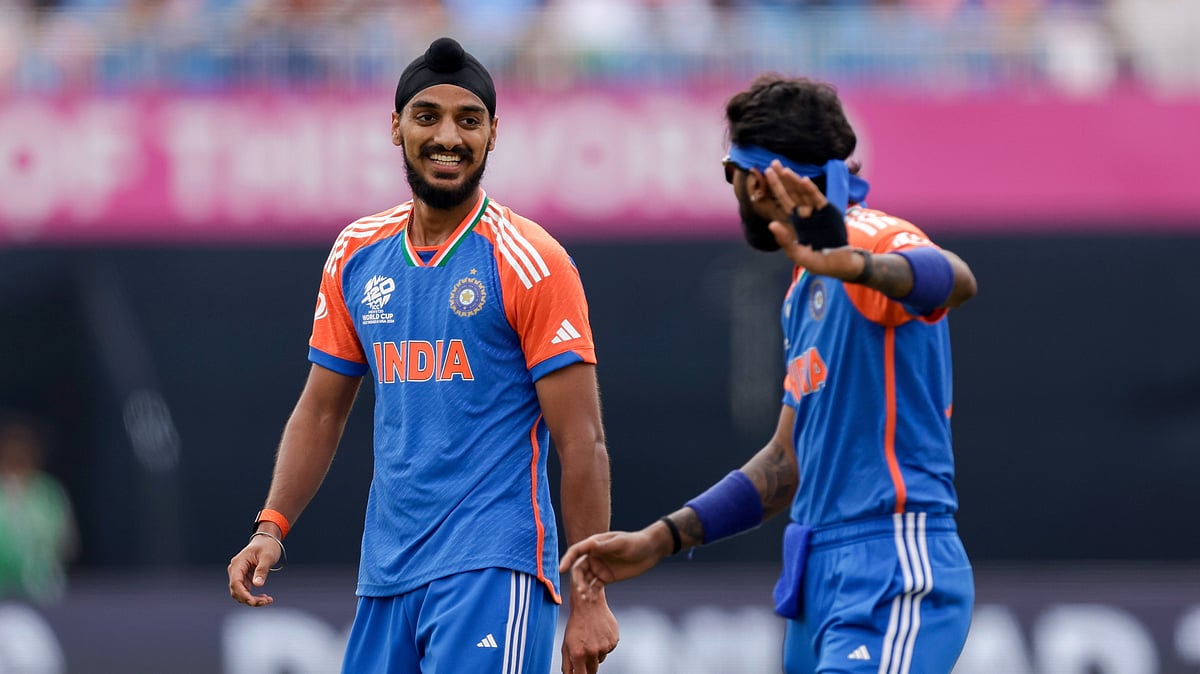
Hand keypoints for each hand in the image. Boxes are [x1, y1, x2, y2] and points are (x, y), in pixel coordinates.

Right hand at [227, 535, 281, 606]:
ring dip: (252, 600)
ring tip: (267, 600)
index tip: (253, 602)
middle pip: (236, 590)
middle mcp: (235, 570)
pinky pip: (246, 591)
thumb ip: (262, 570)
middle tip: (266, 601)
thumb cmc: (267, 546)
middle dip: (249, 599)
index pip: (235, 582)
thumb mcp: (267, 556)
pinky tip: (265, 598)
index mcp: (238, 563)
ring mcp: (239, 575)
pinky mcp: (244, 578)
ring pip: (240, 593)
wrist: (267, 541)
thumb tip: (257, 585)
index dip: (243, 594)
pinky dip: (254, 596)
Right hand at [559, 529, 668, 598]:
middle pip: (578, 569)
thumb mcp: (621, 543)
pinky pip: (594, 587)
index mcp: (595, 544)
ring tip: (586, 598)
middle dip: (577, 580)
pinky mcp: (606, 577)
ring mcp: (599, 567)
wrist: (650, 551)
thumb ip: (606, 546)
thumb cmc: (635, 543)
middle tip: (581, 591)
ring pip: (585, 579)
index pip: (576, 551)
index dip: (567, 560)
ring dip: (583, 588)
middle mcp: (594, 556)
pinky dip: (591, 594)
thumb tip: (591, 545)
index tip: (561, 570)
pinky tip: (592, 601)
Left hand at [560, 586, 618, 673]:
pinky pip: (609, 650)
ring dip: (596, 653)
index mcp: (579, 653)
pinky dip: (604, 645)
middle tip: (584, 652)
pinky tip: (599, 634)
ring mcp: (605, 647)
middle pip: (593, 670)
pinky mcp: (614, 641)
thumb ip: (567, 663)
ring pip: (600, 659)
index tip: (580, 673)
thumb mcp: (566, 644)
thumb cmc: (576, 622)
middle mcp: (593, 651)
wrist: (589, 604)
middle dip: (588, 666)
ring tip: (591, 638)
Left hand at [762, 160, 866, 278]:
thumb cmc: (818, 261)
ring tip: (785, 170)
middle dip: (783, 178)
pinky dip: (812, 190)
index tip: (767, 173)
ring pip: (804, 192)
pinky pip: (818, 199)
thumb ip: (784, 241)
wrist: (840, 264)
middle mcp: (804, 213)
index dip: (776, 187)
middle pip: (791, 192)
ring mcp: (816, 212)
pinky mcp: (829, 212)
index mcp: (795, 221)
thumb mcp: (798, 255)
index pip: (783, 200)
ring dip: (795, 181)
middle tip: (773, 162)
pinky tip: (804, 181)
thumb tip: (771, 225)